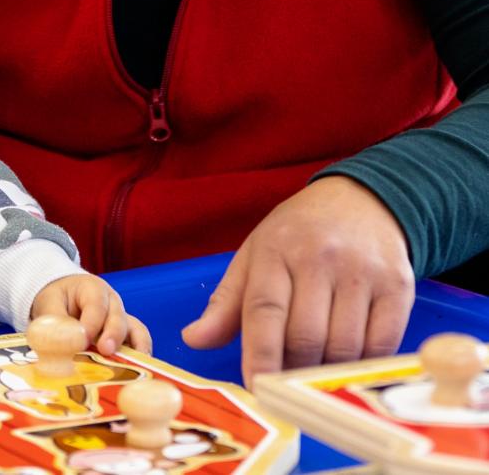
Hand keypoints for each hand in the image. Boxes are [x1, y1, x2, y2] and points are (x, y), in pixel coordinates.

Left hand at [31, 273, 152, 355]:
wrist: (64, 298)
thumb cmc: (58, 300)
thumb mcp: (49, 303)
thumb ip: (56, 323)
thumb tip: (65, 346)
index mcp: (92, 288)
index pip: (96, 304)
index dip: (91, 323)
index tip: (83, 341)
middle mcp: (112, 302)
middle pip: (118, 316)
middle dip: (113, 334)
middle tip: (105, 350)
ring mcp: (122, 319)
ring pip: (134, 330)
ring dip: (133, 348)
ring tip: (129, 366)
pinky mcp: (126, 336)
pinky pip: (139, 343)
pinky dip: (140, 357)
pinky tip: (136, 373)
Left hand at [181, 177, 414, 387]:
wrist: (362, 200)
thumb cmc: (299, 234)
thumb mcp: (256, 254)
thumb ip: (226, 302)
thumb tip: (193, 339)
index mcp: (276, 249)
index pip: (264, 311)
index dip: (259, 357)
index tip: (255, 389)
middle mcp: (319, 257)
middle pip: (305, 337)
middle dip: (293, 373)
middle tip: (288, 388)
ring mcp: (362, 271)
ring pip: (344, 347)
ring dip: (328, 373)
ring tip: (316, 374)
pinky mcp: (398, 285)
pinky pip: (381, 346)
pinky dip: (364, 367)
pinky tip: (350, 363)